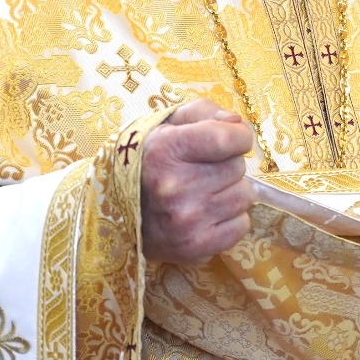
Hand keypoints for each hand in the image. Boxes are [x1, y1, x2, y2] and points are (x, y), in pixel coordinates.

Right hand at [140, 99, 259, 264]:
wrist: (115, 209)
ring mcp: (186, 220)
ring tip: (203, 193)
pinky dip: (230, 220)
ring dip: (230, 193)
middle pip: (238, 167)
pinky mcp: (195, 246)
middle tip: (201, 171)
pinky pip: (241, 226)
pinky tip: (207, 215)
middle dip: (226, 166)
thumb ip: (205, 112)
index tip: (227, 141)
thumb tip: (237, 124)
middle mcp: (175, 185)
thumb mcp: (168, 123)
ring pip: (244, 197)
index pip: (230, 139)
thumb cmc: (150, 159)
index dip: (237, 137)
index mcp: (168, 149)